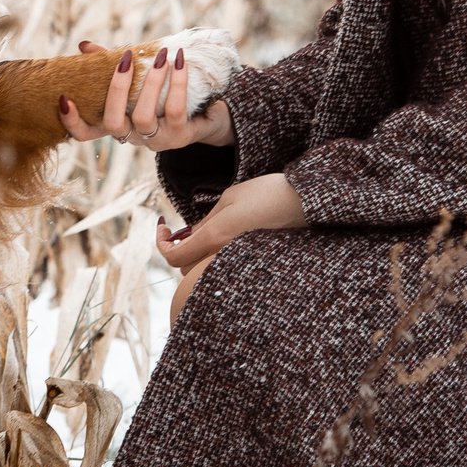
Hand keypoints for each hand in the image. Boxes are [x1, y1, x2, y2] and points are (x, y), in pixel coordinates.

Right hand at [58, 40, 235, 150]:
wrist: (207, 117)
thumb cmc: (164, 97)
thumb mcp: (137, 82)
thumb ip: (110, 65)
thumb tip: (84, 45)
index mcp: (118, 124)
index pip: (85, 134)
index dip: (72, 121)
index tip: (64, 98)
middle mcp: (132, 137)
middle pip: (113, 123)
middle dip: (117, 89)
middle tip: (125, 59)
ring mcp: (156, 140)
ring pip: (143, 117)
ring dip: (151, 83)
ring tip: (160, 55)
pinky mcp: (180, 135)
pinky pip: (174, 109)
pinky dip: (177, 82)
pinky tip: (179, 61)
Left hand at [155, 173, 305, 271]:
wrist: (306, 203)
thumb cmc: (267, 193)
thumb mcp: (229, 199)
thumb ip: (206, 221)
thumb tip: (190, 235)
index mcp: (215, 237)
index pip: (174, 256)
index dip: (161, 243)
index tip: (163, 226)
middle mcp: (224, 256)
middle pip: (186, 269)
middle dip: (178, 250)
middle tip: (180, 231)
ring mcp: (239, 264)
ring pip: (204, 273)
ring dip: (196, 257)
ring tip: (202, 234)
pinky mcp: (252, 265)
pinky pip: (224, 270)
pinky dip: (215, 259)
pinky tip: (223, 240)